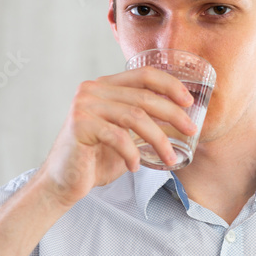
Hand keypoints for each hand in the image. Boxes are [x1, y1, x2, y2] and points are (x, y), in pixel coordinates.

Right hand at [35, 66, 197, 208]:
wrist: (63, 181)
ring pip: (135, 117)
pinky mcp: (80, 125)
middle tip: (191, 130)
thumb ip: (143, 121)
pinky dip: (132, 154)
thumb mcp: (125, 134)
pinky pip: (118, 137)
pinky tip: (135, 166)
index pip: (143, 74)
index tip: (189, 101)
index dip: (170, 84)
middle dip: (173, 114)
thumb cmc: (96, 159)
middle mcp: (92, 90)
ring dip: (159, 139)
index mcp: (105, 86)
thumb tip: (180, 119)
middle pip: (143, 96)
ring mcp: (84, 106)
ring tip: (170, 157)